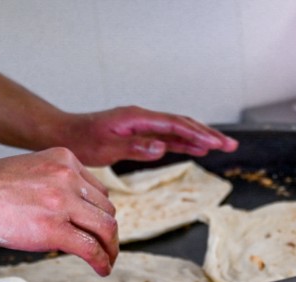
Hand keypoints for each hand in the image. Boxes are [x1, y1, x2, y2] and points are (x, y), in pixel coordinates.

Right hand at [0, 148, 118, 274]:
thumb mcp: (31, 170)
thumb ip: (54, 184)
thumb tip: (69, 211)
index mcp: (63, 159)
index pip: (97, 189)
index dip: (100, 212)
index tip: (99, 226)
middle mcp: (68, 177)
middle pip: (106, 208)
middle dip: (108, 231)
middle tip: (106, 246)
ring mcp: (62, 202)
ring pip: (106, 228)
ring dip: (110, 247)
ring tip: (107, 260)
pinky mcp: (54, 229)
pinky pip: (91, 248)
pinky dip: (102, 261)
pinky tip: (102, 269)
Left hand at [60, 106, 238, 166]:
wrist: (64, 134)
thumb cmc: (81, 140)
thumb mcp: (106, 146)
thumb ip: (135, 147)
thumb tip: (162, 147)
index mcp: (137, 118)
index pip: (176, 125)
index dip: (199, 134)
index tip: (217, 144)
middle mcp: (143, 119)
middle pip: (183, 124)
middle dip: (208, 134)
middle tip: (231, 145)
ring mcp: (143, 126)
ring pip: (178, 130)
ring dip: (200, 138)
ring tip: (222, 146)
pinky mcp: (139, 134)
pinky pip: (168, 137)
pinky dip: (185, 142)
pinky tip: (197, 149)